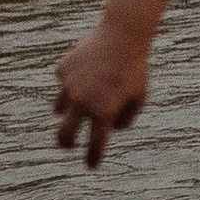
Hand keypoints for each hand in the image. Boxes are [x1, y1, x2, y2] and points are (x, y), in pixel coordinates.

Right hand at [54, 21, 150, 170]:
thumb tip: (110, 128)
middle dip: (65, 143)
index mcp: (104, 112)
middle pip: (64, 134)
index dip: (92, 158)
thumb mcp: (139, 95)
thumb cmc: (135, 67)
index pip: (95, 144)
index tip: (91, 165)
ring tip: (82, 98)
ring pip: (60, 108)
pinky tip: (86, 68)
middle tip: (69, 144)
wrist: (123, 34)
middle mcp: (82, 102)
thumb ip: (127, 117)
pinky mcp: (62, 70)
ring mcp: (69, 86)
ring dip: (68, 109)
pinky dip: (72, 81)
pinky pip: (64, 82)